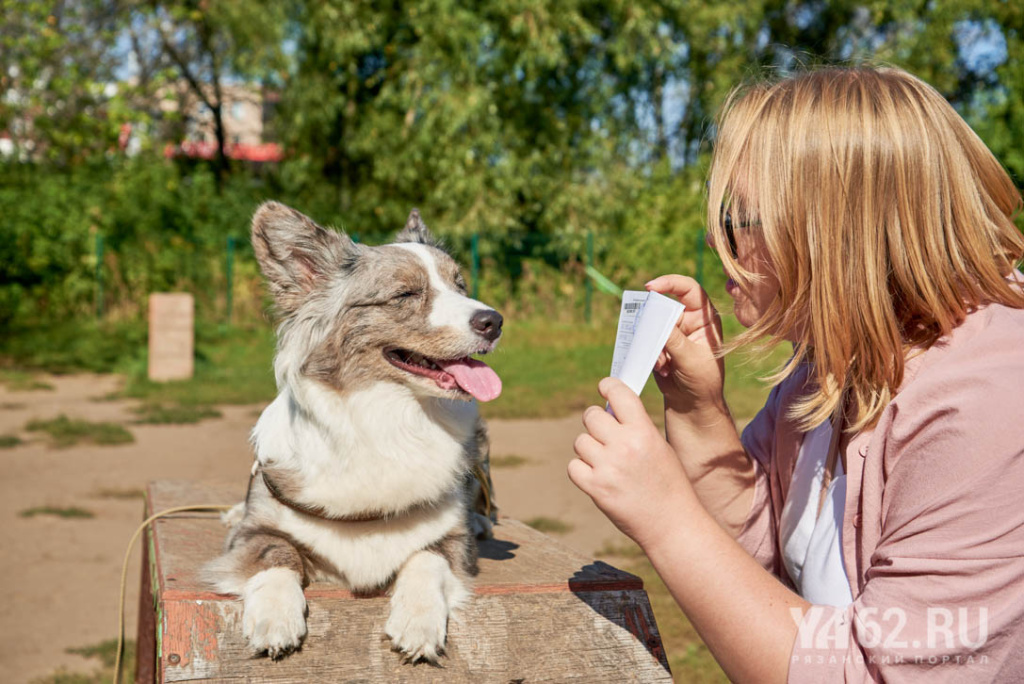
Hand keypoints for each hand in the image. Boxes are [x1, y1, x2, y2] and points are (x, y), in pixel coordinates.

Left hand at [568, 378, 693, 550]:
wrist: (672, 524)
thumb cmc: (668, 484)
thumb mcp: (660, 447)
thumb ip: (635, 428)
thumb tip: (608, 410)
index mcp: (644, 432)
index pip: (618, 394)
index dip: (608, 386)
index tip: (604, 387)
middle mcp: (624, 446)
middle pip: (591, 416)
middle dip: (595, 422)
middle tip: (604, 434)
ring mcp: (608, 467)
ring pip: (580, 441)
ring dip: (589, 449)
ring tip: (605, 461)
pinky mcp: (595, 488)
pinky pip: (573, 466)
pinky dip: (581, 470)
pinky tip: (596, 475)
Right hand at [645, 275, 726, 416]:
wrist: (692, 404)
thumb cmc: (702, 381)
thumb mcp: (691, 359)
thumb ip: (674, 338)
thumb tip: (655, 319)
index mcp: (705, 318)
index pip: (690, 289)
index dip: (670, 283)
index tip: (651, 287)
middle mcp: (690, 320)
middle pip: (665, 307)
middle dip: (656, 323)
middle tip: (651, 335)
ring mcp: (674, 332)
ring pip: (653, 325)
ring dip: (654, 344)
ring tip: (664, 363)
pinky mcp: (661, 344)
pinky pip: (647, 340)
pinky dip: (651, 354)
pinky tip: (663, 369)